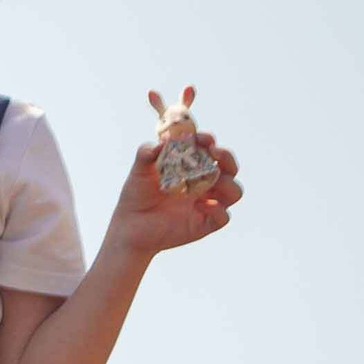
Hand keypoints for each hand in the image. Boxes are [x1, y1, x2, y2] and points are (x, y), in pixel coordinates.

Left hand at [108, 133, 242, 257]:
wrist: (129, 226)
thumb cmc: (136, 196)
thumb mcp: (139, 171)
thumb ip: (147, 153)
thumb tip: (163, 141)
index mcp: (193, 169)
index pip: (211, 151)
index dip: (209, 142)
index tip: (202, 138)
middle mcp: (204, 185)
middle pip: (230, 169)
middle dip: (226, 158)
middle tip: (215, 152)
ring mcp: (206, 204)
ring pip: (234, 192)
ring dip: (227, 184)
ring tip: (210, 181)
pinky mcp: (203, 224)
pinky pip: (223, 217)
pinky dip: (217, 209)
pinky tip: (198, 204)